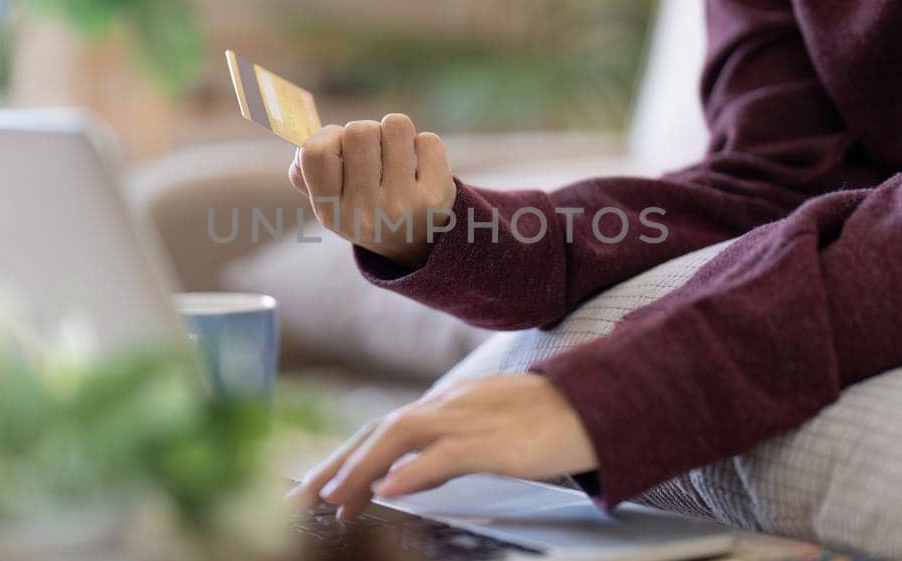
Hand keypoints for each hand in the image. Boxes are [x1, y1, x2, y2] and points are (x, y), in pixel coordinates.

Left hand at [288, 375, 596, 518]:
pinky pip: (445, 453)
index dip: (344, 456)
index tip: (316, 487)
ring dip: (361, 468)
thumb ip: (440, 454)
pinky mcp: (495, 439)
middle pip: (377, 430)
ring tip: (333, 498)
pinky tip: (390, 489)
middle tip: (301, 498)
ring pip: (399, 436)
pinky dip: (413, 470)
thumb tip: (398, 479)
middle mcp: (449, 406)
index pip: (382, 428)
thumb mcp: (485, 436)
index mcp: (446, 405)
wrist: (600, 403)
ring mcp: (470, 419)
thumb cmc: (548, 423)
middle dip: (335, 464)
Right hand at [289, 114, 456, 269]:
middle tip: (374, 153)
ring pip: (395, 126)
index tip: (340, 148)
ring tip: (396, 157)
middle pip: (358, 131)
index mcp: (330, 212)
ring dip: (395, 134)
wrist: (414, 243)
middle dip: (367, 132)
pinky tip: (420, 170)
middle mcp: (365, 214)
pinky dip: (423, 148)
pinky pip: (428, 141)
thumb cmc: (364, 207)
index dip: (328, 136)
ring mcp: (403, 206)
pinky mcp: (437, 196)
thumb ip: (305, 170)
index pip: (315, 151)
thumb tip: (306, 139)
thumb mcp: (328, 200)